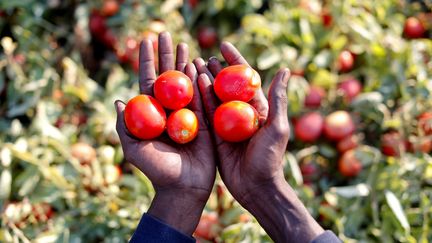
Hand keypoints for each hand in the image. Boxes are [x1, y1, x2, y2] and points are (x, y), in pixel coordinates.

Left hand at [114, 32, 215, 234]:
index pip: (148, 81)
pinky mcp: (205, 120)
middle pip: (167, 77)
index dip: (147, 60)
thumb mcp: (134, 149)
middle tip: (168, 35)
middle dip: (167, 55)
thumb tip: (119, 100)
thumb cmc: (156, 169)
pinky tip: (198, 63)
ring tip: (184, 44)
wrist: (183, 187)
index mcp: (152, 113)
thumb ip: (124, 126)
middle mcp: (169, 109)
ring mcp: (188, 113)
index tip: (147, 40)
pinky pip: (202, 97)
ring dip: (184, 62)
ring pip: (186, 83)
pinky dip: (200, 80)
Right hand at [194, 42, 323, 241]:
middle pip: (226, 86)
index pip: (246, 78)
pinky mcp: (214, 135)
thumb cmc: (270, 157)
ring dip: (204, 80)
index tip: (224, 46)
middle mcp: (241, 113)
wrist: (256, 187)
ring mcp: (226, 124)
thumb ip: (277, 99)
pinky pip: (204, 114)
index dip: (235, 61)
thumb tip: (284, 69)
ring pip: (213, 97)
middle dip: (216, 69)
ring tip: (194, 64)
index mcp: (258, 108)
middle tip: (205, 56)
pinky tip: (191, 85)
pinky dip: (198, 99)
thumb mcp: (277, 127)